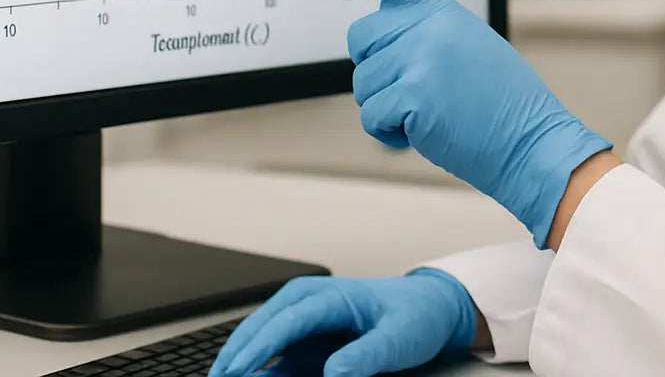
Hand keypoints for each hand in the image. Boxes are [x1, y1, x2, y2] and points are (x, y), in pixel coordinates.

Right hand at [207, 271, 475, 376]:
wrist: (428, 309)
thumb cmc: (414, 315)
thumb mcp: (399, 337)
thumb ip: (367, 354)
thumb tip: (333, 373)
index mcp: (331, 295)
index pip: (288, 319)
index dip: (260, 346)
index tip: (238, 369)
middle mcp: (310, 305)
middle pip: (262, 326)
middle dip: (235, 354)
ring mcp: (304, 325)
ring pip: (261, 342)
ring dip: (239, 363)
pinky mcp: (305, 346)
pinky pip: (274, 360)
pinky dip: (257, 371)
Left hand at [298, 0, 611, 247]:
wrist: (531, 140)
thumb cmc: (499, 101)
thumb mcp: (465, 45)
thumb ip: (421, 34)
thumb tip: (375, 50)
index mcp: (437, 7)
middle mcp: (425, 23)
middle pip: (359, 40)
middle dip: (376, 68)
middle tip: (418, 88)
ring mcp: (418, 55)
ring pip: (362, 85)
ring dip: (386, 107)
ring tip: (433, 111)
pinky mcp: (412, 92)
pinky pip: (371, 118)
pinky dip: (390, 135)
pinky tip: (426, 132)